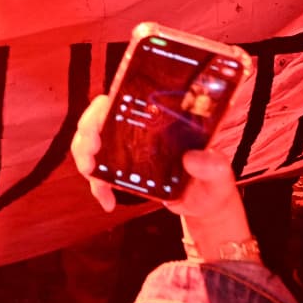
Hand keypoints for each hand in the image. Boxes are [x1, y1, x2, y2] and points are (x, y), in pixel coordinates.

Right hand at [70, 94, 244, 220]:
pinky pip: (98, 176)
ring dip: (83, 157)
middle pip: (97, 120)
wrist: (205, 204)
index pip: (121, 99)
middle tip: (91, 154)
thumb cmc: (213, 180)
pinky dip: (98, 189)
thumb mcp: (219, 172)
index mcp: (157, 119)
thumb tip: (193, 158)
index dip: (102, 106)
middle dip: (86, 133)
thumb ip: (213, 165)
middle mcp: (136, 130)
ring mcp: (126, 150)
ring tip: (92, 175)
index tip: (99, 119)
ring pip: (89, 144)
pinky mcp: (122, 173)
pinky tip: (108, 203)